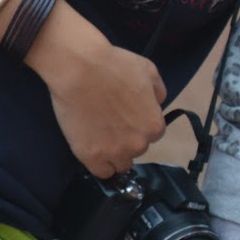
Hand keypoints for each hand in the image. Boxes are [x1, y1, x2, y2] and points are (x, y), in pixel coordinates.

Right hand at [26, 6, 170, 176]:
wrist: (80, 70)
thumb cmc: (116, 67)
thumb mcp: (150, 73)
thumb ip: (159, 94)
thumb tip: (156, 105)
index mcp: (155, 126)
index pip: (153, 134)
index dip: (139, 125)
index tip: (127, 116)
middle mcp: (139, 144)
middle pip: (136, 149)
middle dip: (127, 139)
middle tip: (112, 122)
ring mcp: (114, 152)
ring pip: (120, 164)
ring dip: (114, 154)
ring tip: (100, 137)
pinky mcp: (89, 156)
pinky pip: (101, 172)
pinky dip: (99, 164)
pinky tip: (93, 150)